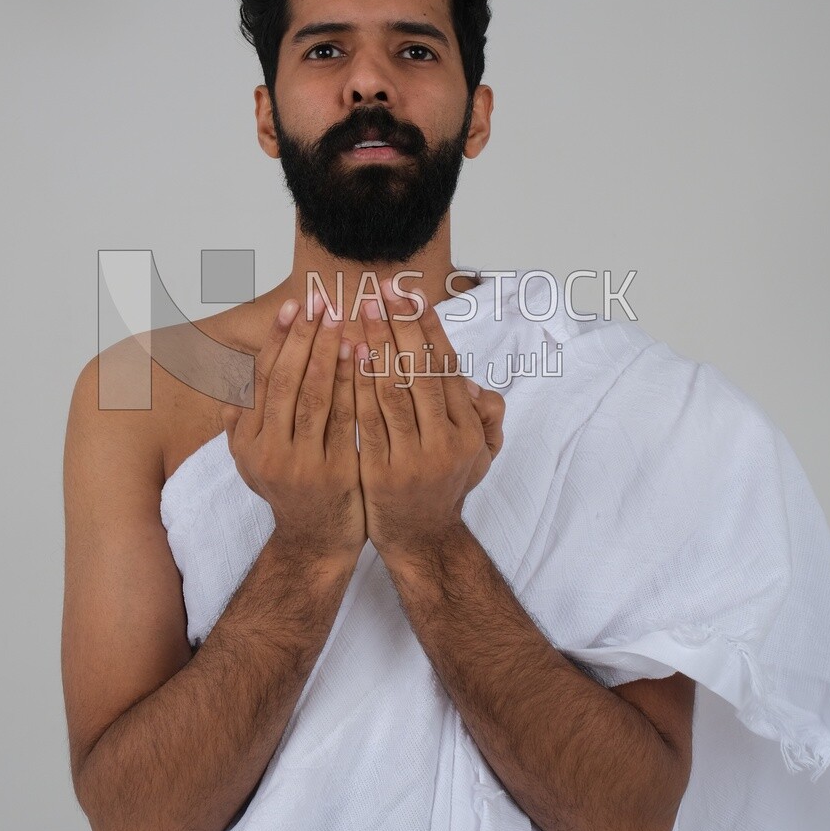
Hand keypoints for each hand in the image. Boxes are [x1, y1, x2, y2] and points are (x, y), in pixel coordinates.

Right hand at [218, 291, 366, 559]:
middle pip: (286, 381)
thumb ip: (242, 426)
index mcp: (249, 440)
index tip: (292, 306)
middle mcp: (269, 451)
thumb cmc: (291, 493)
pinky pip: (345, 420)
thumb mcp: (254, 463)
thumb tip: (230, 391)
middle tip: (321, 301)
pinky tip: (364, 357)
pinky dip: (353, 385)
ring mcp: (301, 464)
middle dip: (304, 337)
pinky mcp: (334, 474)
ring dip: (327, 353)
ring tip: (342, 319)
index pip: (263, 378)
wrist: (317, 543)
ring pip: (314, 397)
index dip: (277, 339)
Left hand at [353, 278, 505, 559]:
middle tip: (379, 291)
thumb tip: (471, 382)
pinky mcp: (382, 472)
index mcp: (469, 430)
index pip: (446, 367)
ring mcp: (414, 458)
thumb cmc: (446, 484)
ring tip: (359, 313)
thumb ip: (485, 415)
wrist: (422, 539)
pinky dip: (356, 385)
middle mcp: (446, 442)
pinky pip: (367, 420)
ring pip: (393, 391)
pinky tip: (344, 356)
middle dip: (399, 326)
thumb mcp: (480, 453)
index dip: (428, 328)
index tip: (410, 296)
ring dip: (375, 347)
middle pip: (419, 371)